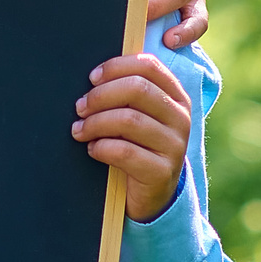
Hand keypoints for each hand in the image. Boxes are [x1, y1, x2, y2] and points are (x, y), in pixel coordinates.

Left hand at [73, 52, 192, 222]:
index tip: (92, 78)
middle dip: (101, 95)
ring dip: (95, 123)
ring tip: (80, 130)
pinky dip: (101, 148)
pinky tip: (92, 149)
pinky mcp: (162, 172)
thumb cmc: (136, 145)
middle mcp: (180, 118)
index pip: (149, 66)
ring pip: (128, 120)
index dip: (116, 67)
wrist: (151, 195)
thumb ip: (127, 92)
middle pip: (137, 89)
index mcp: (176, 96)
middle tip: (80, 107)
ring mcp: (175, 146)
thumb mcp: (138, 114)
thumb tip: (95, 75)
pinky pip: (124, 152)